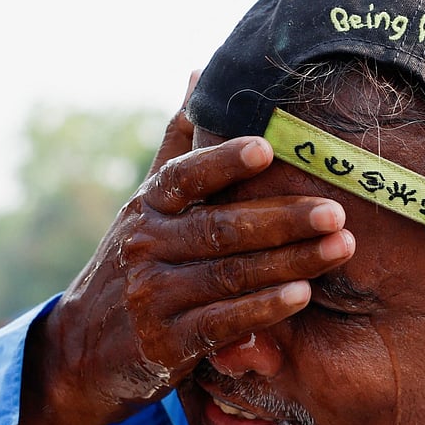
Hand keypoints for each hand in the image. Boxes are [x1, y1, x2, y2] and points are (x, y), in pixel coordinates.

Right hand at [0, 74, 355, 424]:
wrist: (84, 349)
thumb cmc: (134, 264)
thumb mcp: (147, 207)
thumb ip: (178, 148)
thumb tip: (199, 74)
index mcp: (147, 208)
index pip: (183, 176)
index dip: (223, 161)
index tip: (268, 148)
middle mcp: (146, 247)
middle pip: (221, 228)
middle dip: (283, 219)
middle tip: (335, 211)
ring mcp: (154, 297)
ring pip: (231, 274)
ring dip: (290, 261)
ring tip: (340, 247)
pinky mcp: (166, 344)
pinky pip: (223, 323)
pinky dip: (264, 309)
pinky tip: (302, 295)